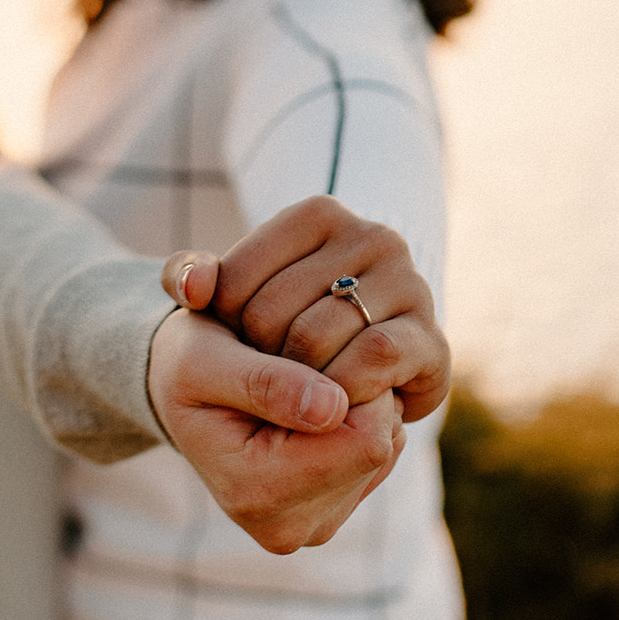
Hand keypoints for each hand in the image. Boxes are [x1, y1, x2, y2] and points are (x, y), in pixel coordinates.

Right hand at [147, 307, 404, 553]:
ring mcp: (314, 525)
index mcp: (257, 493)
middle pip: (378, 446)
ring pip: (384, 449)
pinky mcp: (331, 513)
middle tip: (305, 365)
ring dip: (359, 407)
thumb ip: (266, 383)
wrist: (177, 393)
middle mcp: (289, 527)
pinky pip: (379, 455)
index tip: (316, 352)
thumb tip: (332, 409)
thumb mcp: (204, 360)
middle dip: (357, 394)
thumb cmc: (187, 366)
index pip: (365, 439)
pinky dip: (358, 422)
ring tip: (304, 385)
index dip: (357, 384)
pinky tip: (314, 406)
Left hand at [193, 195, 449, 421]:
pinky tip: (328, 405)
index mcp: (319, 214)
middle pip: (273, 313)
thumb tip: (193, 288)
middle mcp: (373, 237)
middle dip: (255, 359)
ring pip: (318, 337)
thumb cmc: (277, 324)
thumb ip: (186, 275)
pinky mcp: (431, 340)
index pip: (236, 278)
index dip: (220, 328)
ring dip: (291, 383)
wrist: (345, 380)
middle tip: (262, 377)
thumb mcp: (222, 293)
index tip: (234, 344)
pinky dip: (339, 389)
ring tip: (288, 394)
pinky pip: (373, 358)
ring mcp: (410, 284)